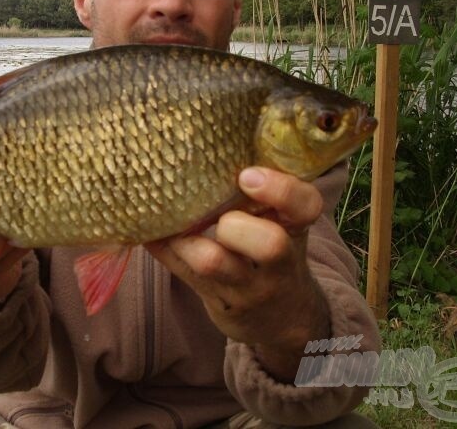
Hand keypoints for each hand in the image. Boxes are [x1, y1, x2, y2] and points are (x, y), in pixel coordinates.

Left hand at [145, 167, 329, 381]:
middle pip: (269, 244)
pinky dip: (162, 247)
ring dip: (184, 237)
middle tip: (218, 216)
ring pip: (213, 262)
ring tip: (174, 222)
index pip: (306, 205)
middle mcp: (278, 260)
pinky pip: (181, 272)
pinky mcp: (220, 302)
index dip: (280, 189)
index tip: (247, 176)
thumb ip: (258, 187)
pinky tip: (151, 231)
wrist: (281, 313)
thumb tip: (200, 143)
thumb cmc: (271, 246)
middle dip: (233, 224)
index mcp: (294, 226)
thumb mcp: (280, 219)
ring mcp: (249, 286)